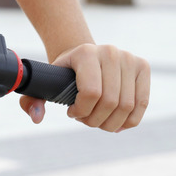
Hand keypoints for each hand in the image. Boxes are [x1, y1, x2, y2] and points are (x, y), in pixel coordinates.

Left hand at [19, 44, 149, 131]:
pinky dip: (128, 121)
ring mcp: (130, 58)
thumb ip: (31, 100)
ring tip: (97, 120)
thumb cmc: (64, 74)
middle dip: (95, 120)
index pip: (91, 92)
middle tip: (85, 120)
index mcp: (86, 52)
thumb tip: (37, 117)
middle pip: (110, 102)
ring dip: (111, 123)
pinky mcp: (143, 67)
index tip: (71, 112)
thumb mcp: (46, 83)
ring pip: (127, 107)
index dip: (82, 111)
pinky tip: (115, 123)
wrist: (84, 57)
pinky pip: (142, 104)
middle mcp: (111, 52)